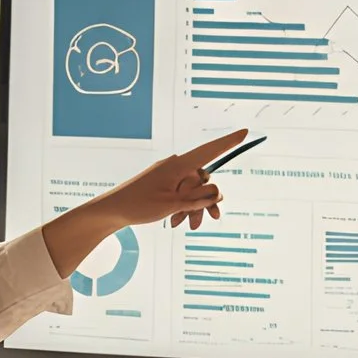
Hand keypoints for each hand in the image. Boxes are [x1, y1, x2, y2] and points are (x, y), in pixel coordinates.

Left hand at [43, 130, 244, 274]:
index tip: (245, 132)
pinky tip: (177, 222)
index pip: (210, 151)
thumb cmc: (139, 206)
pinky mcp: (163, 184)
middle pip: (203, 179)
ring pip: (193, 189)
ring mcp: (169, 175)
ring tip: (186, 225)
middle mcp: (175, 166)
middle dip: (206, 201)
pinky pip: (182, 193)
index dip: (229, 142)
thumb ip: (198, 198)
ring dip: (194, 207)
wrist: (112, 211)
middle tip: (207, 221)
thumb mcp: (174, 204)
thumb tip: (217, 191)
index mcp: (178, 165)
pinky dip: (183, 206)